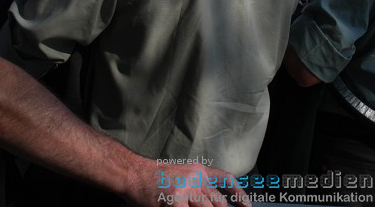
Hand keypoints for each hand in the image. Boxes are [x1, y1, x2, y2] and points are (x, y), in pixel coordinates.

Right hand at [127, 161, 250, 206]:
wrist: (134, 174)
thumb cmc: (155, 178)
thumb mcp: (182, 175)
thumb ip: (198, 187)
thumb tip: (211, 204)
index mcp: (199, 171)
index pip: (226, 180)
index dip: (240, 195)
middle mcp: (196, 178)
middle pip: (218, 203)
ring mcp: (186, 190)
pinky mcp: (175, 201)